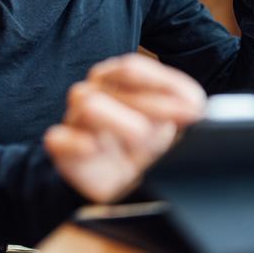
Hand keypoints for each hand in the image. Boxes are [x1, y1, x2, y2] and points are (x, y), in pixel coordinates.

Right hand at [43, 54, 205, 202]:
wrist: (126, 184)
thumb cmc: (149, 142)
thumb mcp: (175, 119)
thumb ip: (185, 102)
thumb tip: (194, 106)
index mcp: (114, 78)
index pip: (130, 68)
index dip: (162, 85)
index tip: (192, 109)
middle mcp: (92, 92)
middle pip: (112, 85)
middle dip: (152, 106)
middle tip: (175, 128)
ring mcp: (75, 120)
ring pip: (88, 105)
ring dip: (122, 123)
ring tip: (142, 141)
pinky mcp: (64, 151)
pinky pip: (58, 138)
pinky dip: (77, 143)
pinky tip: (96, 148)